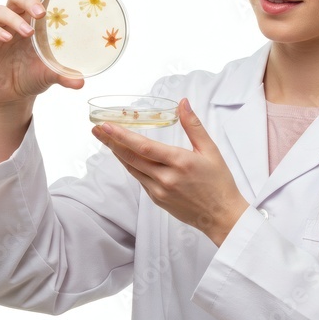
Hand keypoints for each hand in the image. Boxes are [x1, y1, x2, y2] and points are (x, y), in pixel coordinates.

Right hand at [0, 0, 84, 108]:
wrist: (12, 94)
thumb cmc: (33, 76)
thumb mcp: (50, 75)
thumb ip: (65, 75)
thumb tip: (81, 83)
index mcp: (33, 21)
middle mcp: (15, 20)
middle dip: (29, 0)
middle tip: (41, 13)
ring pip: (0, 10)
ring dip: (14, 19)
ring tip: (28, 32)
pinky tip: (6, 38)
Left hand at [91, 98, 249, 245]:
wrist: (221, 216)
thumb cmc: (219, 183)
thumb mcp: (211, 150)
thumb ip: (194, 126)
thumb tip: (183, 103)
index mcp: (180, 162)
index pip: (144, 147)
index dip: (123, 136)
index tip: (107, 125)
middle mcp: (166, 178)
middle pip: (131, 157)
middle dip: (111, 141)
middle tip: (97, 128)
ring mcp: (159, 191)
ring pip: (132, 169)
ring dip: (117, 153)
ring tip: (105, 139)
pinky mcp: (157, 199)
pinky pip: (140, 179)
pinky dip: (130, 165)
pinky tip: (125, 156)